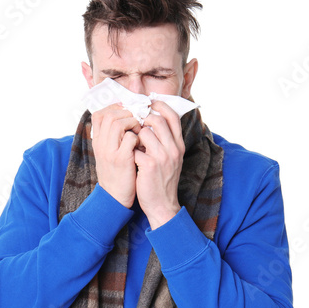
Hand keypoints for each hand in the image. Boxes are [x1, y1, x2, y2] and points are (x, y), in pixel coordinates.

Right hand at [91, 103, 141, 207]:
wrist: (115, 197)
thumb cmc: (116, 174)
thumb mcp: (107, 154)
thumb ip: (112, 138)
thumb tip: (123, 120)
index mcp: (97, 142)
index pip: (99, 114)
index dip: (114, 108)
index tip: (127, 111)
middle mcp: (100, 144)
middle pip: (109, 115)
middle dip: (126, 113)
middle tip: (137, 119)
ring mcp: (109, 152)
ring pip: (118, 123)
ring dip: (133, 123)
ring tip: (140, 130)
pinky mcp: (121, 159)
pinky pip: (130, 138)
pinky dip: (138, 137)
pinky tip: (142, 144)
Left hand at [134, 100, 184, 228]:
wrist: (162, 205)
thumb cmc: (162, 180)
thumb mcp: (170, 158)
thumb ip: (165, 140)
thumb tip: (151, 121)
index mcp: (178, 145)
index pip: (173, 116)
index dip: (160, 105)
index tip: (149, 103)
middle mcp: (173, 149)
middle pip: (157, 120)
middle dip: (143, 118)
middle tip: (135, 123)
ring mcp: (162, 157)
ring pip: (144, 132)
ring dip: (134, 135)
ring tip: (132, 143)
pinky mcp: (149, 165)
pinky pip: (135, 148)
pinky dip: (130, 150)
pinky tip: (130, 157)